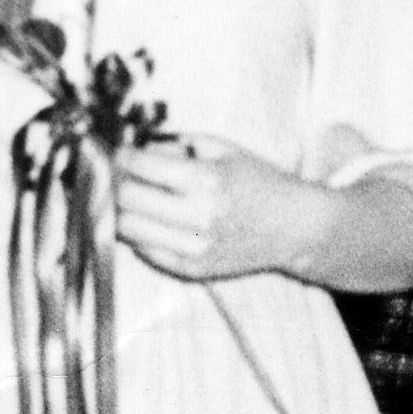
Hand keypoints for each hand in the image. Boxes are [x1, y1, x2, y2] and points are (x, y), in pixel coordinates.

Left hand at [115, 131, 320, 283]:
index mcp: (206, 180)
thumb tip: (137, 147)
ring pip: (126, 229)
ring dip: (124, 210)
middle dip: (118, 182)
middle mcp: (197, 217)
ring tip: (135, 199)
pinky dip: (140, 233)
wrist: (293, 227)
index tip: (122, 153)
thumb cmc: (258, 181)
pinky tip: (153, 221)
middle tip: (124, 176)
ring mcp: (192, 248)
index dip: (123, 156)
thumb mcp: (223, 148)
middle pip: (126, 198)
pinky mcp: (190, 269)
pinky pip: (143, 251)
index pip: (140, 166)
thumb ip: (177, 144)